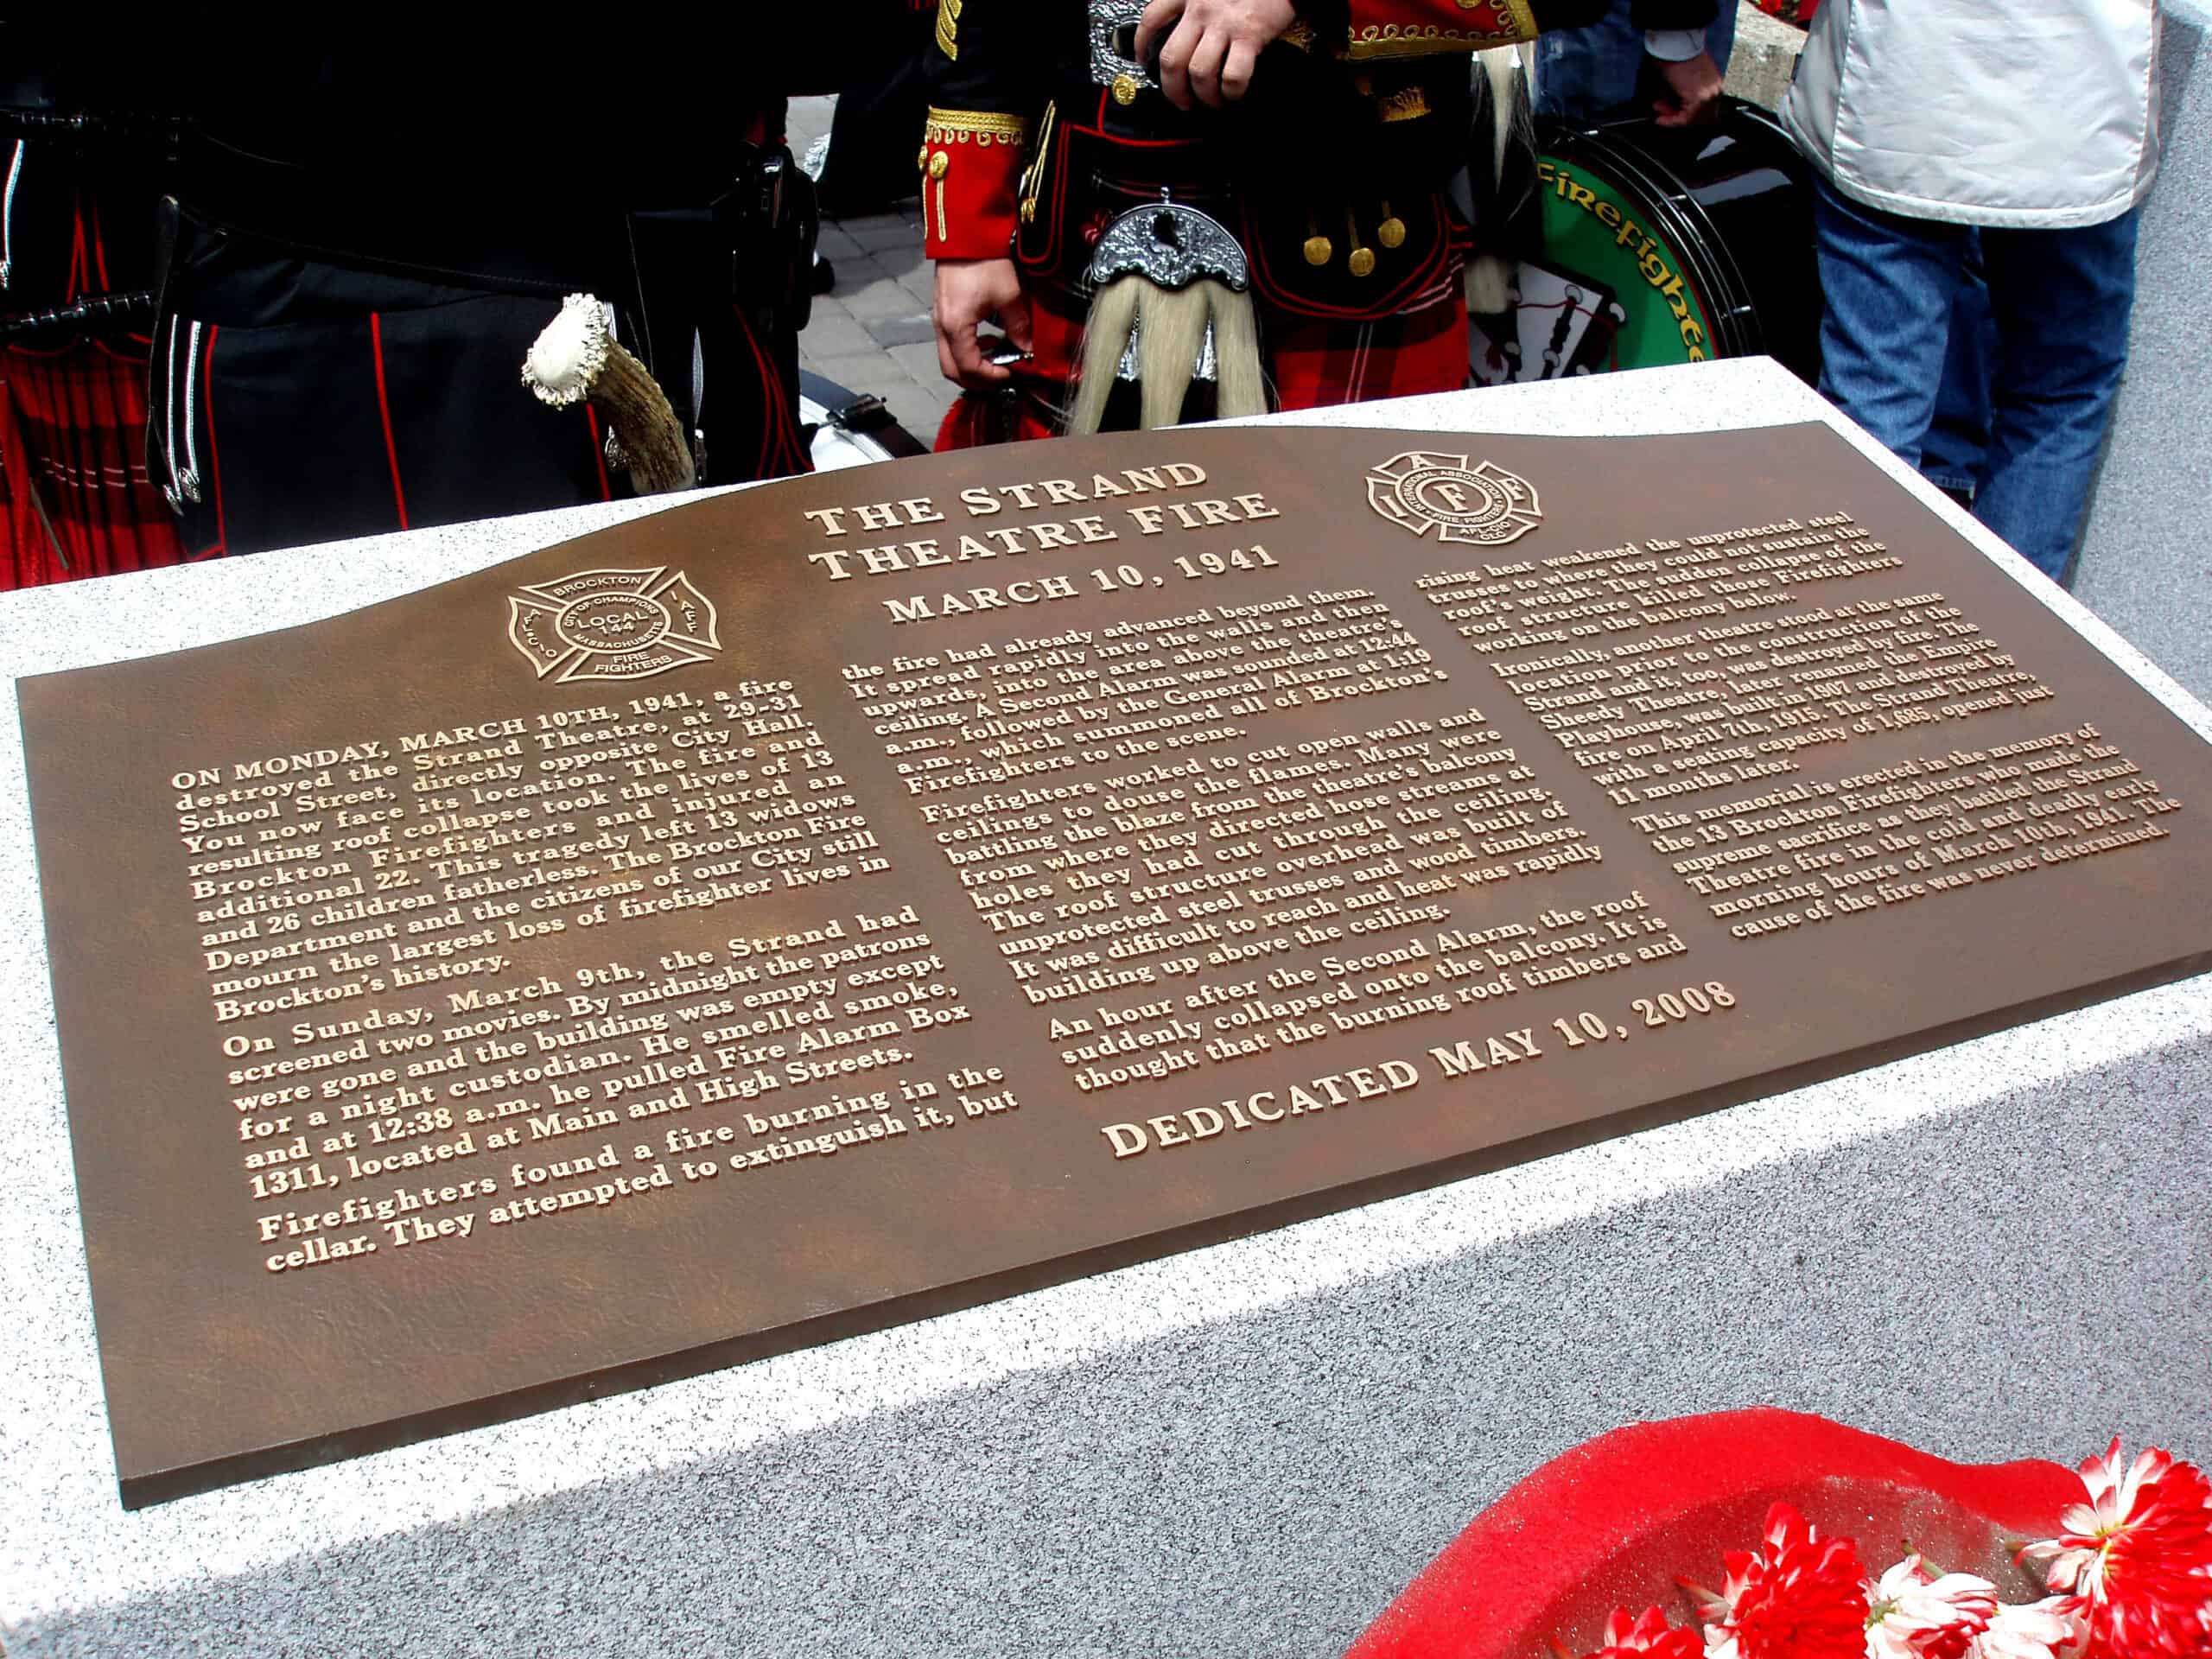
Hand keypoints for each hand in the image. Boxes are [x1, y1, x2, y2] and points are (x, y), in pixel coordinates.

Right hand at [933, 258, 1034, 388]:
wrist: (966, 233)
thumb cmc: (985, 261)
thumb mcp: (1009, 295)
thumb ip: (1018, 327)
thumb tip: (1028, 349)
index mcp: (956, 327)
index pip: (970, 369)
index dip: (993, 377)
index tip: (1013, 373)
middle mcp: (942, 327)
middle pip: (952, 371)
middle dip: (978, 380)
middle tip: (1003, 374)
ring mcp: (938, 320)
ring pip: (949, 359)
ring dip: (972, 365)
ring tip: (998, 354)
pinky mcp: (942, 312)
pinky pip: (950, 344)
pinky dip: (968, 350)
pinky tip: (987, 338)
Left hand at [1135, 0, 1296, 110]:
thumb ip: (1197, 4)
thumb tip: (1186, 36)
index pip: (1152, 19)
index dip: (1141, 44)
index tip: (1143, 61)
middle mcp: (1201, 8)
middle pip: (1171, 58)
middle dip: (1173, 89)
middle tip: (1181, 100)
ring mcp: (1224, 23)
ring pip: (1199, 72)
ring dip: (1204, 95)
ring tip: (1212, 101)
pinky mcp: (1249, 35)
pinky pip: (1232, 75)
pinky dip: (1231, 92)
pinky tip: (1234, 94)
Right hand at [1652, 50, 1723, 127]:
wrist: (1678, 46)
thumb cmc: (1677, 55)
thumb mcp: (1683, 78)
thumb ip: (1682, 94)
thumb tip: (1672, 106)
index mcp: (1715, 84)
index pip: (1703, 110)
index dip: (1682, 114)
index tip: (1668, 115)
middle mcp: (1715, 91)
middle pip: (1699, 117)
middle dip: (1677, 117)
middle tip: (1661, 115)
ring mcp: (1709, 96)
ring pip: (1693, 119)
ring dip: (1673, 118)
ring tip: (1660, 113)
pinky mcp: (1700, 99)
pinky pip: (1686, 119)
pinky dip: (1672, 121)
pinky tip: (1661, 118)